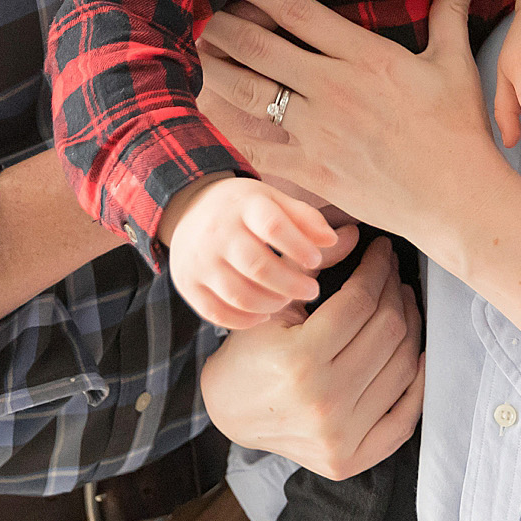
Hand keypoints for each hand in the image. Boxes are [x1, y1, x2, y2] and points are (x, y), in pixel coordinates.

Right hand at [158, 174, 342, 329]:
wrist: (189, 209)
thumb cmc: (244, 209)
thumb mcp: (273, 200)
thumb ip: (305, 218)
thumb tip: (333, 240)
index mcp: (243, 205)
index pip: (273, 226)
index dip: (298, 246)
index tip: (316, 260)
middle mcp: (217, 232)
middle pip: (257, 265)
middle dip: (291, 284)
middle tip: (311, 291)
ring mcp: (199, 260)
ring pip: (238, 294)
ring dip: (270, 303)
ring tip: (287, 300)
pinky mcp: (187, 284)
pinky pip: (217, 312)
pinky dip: (244, 320)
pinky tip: (263, 313)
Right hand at [199, 235, 424, 479]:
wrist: (231, 412)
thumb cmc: (249, 353)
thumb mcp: (270, 305)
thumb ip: (310, 268)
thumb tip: (356, 234)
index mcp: (300, 361)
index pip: (360, 302)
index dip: (377, 269)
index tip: (381, 251)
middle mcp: (324, 403)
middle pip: (387, 331)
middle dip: (394, 290)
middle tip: (391, 272)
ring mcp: (341, 436)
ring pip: (402, 367)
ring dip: (410, 326)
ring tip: (401, 302)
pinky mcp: (351, 459)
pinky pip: (404, 419)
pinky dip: (417, 383)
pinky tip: (414, 353)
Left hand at [200, 0, 509, 247]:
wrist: (457, 200)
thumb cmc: (458, 130)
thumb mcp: (456, 63)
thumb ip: (451, 11)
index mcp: (366, 56)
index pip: (297, 12)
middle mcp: (334, 89)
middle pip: (259, 47)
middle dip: (221, 25)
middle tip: (196, 9)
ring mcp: (318, 133)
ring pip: (247, 93)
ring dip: (213, 69)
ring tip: (191, 52)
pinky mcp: (310, 172)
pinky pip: (254, 145)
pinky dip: (225, 126)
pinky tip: (206, 109)